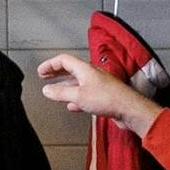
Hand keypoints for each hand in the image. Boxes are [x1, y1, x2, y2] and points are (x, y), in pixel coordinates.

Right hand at [38, 53, 161, 135]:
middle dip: (56, 73)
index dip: (50, 64)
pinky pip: (84, 94)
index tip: (41, 70)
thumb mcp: (78, 95)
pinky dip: (75, 98)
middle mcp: (92, 74)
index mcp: (85, 69)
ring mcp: (98, 85)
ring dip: (65, 86)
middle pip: (70, 69)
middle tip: (46, 75)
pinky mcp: (102, 96)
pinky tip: (72, 104)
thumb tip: (47, 90)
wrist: (128, 109)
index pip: (64, 60)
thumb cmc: (109, 98)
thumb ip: (61, 93)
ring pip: (77, 82)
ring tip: (56, 90)